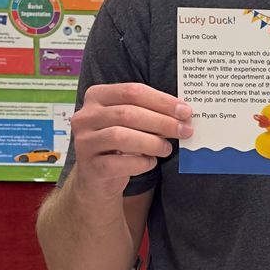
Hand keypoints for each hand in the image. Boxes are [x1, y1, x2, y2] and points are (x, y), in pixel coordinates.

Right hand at [71, 81, 192, 188]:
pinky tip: (151, 162)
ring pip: (121, 136)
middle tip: (185, 130)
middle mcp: (85, 117)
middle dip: (162, 122)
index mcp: (96, 96)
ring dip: (152, 142)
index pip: (132, 91)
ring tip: (167, 148)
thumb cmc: (118, 144)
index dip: (162, 101)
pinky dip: (141, 163)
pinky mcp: (90, 167)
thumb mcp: (129, 122)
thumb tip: (182, 115)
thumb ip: (148, 113)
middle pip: (128, 113)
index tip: (185, 111)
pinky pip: (119, 163)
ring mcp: (84, 142)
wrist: (97, 178)